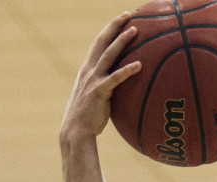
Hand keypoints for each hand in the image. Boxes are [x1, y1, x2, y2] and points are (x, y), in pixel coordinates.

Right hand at [60, 13, 141, 141]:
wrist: (76, 131)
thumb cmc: (87, 118)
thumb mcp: (94, 98)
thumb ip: (104, 88)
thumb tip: (118, 89)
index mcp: (87, 70)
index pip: (97, 43)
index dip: (108, 30)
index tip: (120, 19)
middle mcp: (88, 70)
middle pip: (102, 42)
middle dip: (114, 26)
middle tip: (128, 14)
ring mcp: (93, 80)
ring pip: (108, 55)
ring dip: (121, 41)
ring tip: (135, 29)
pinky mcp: (99, 92)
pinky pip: (115, 78)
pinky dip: (127, 70)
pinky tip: (140, 65)